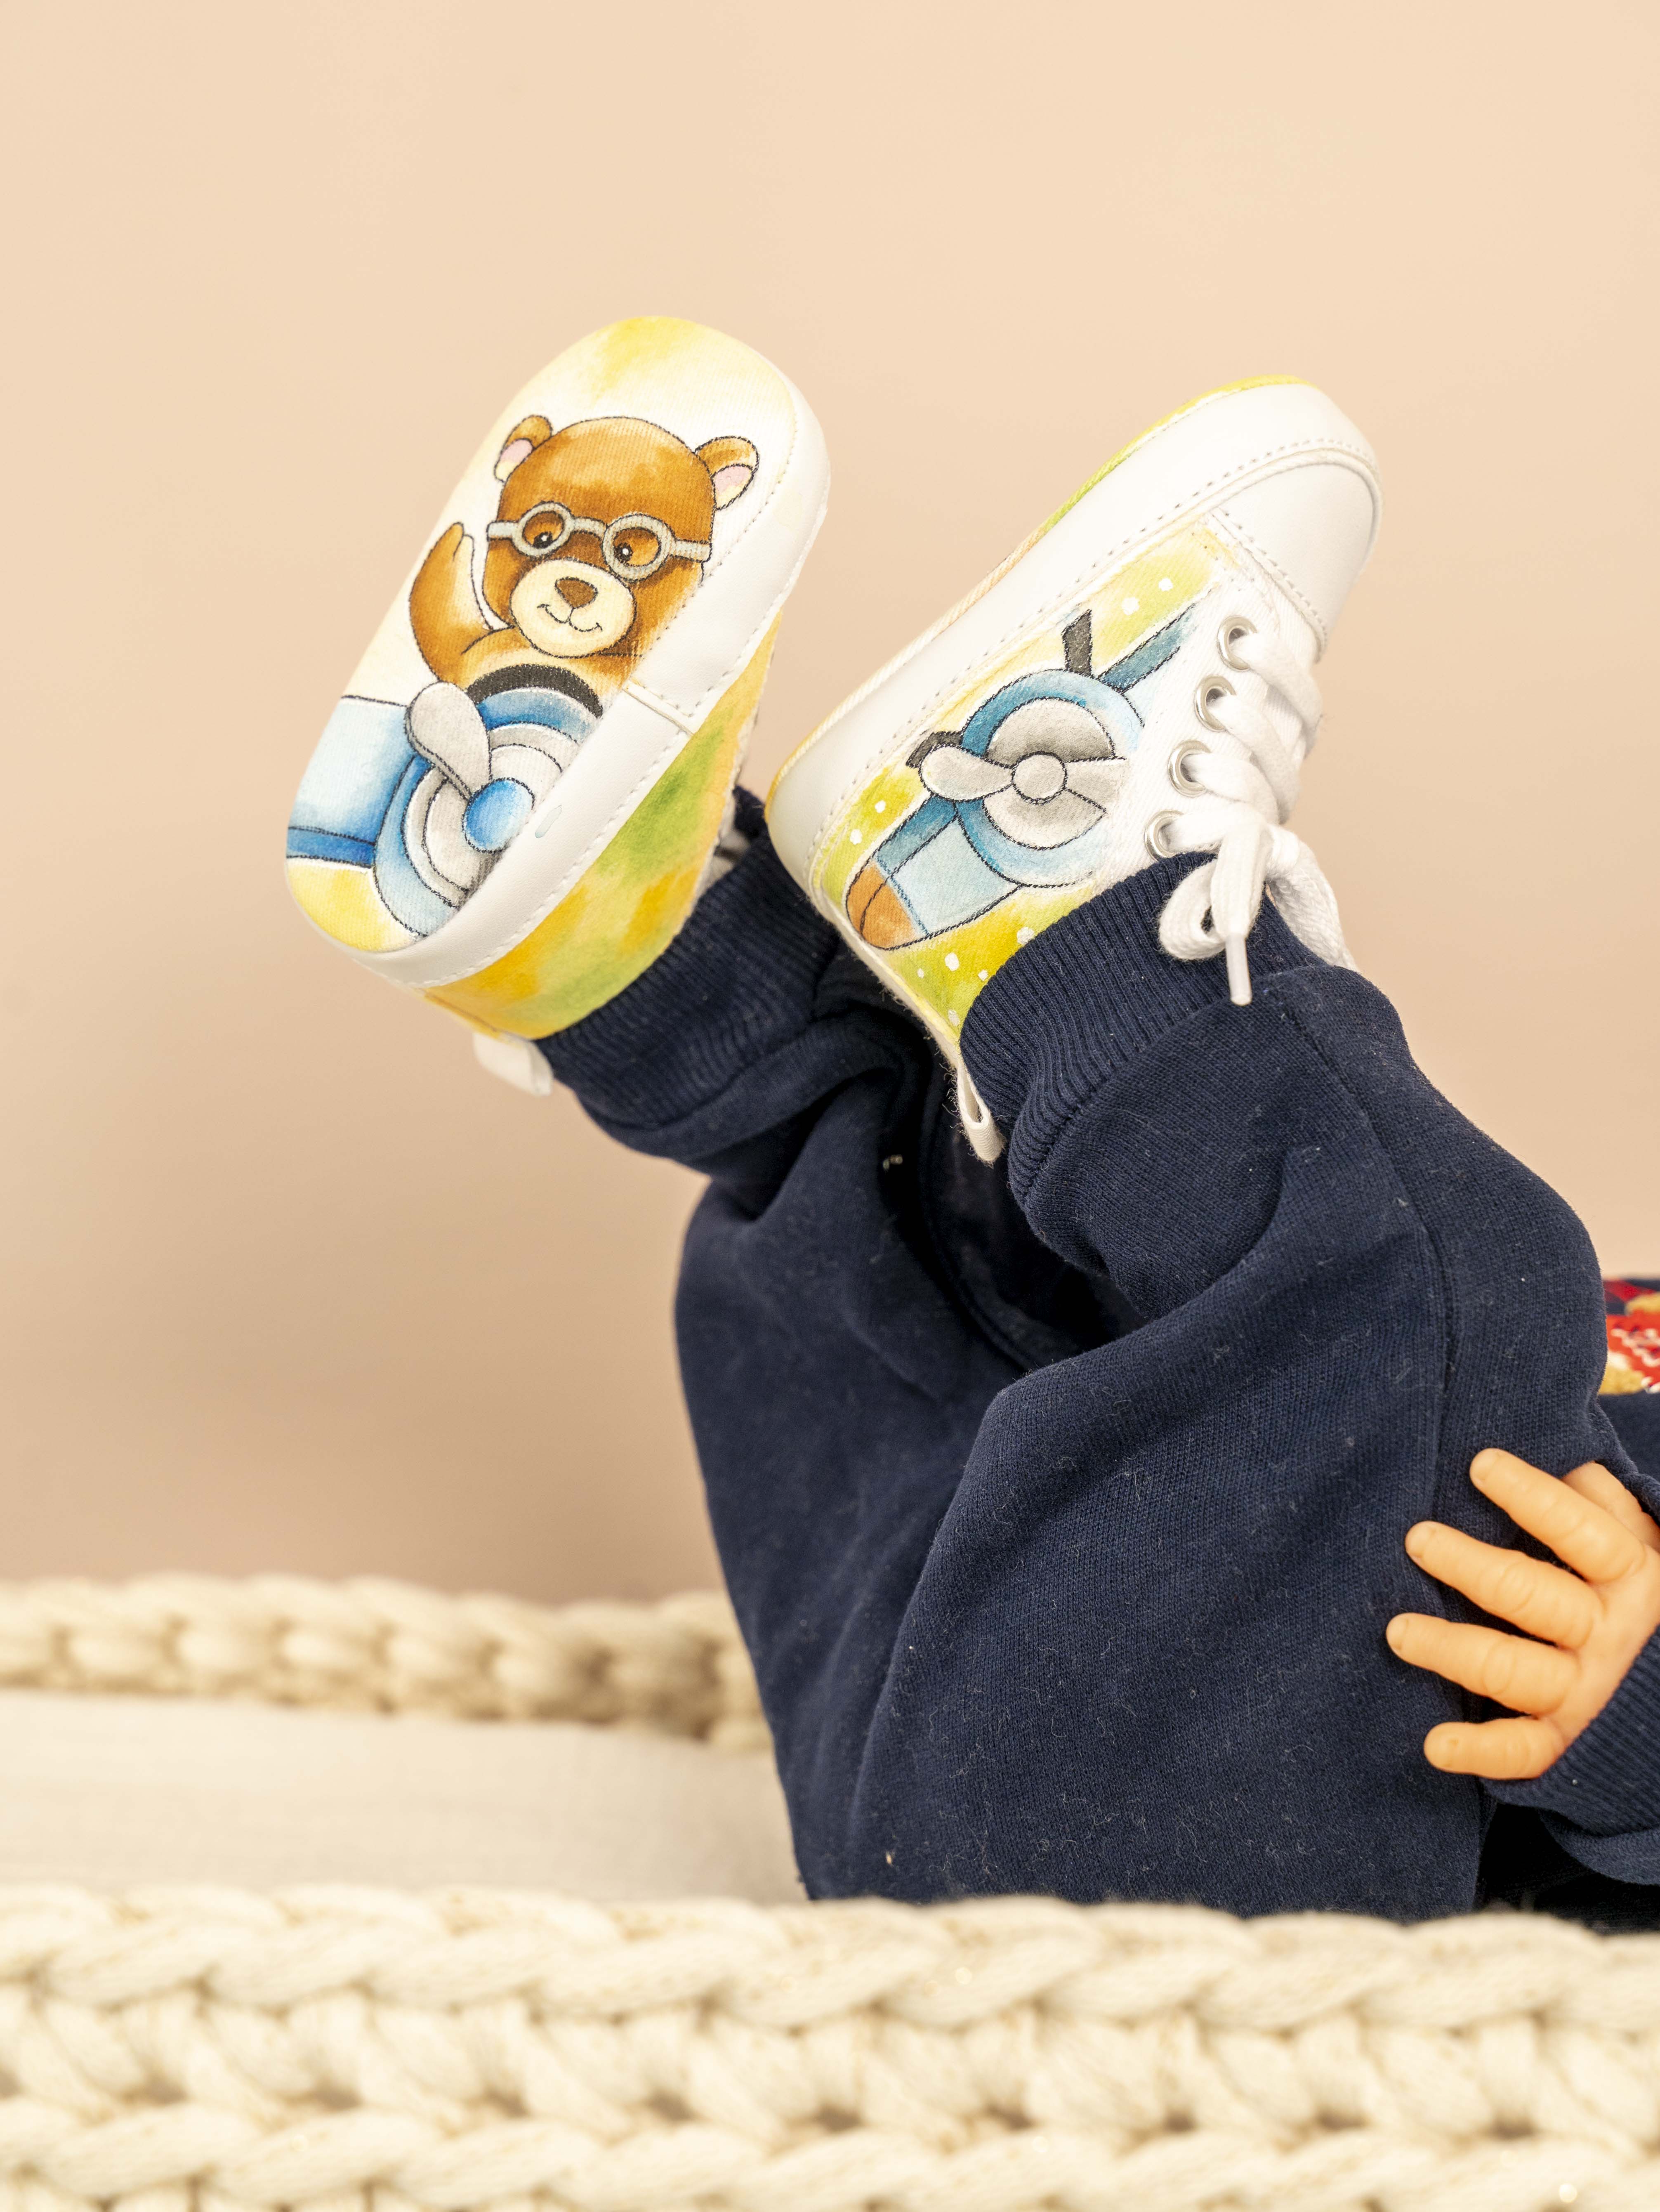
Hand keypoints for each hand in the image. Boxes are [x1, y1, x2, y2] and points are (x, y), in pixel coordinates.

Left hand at [1386, 1448, 1659, 1778]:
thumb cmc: (1655, 1610)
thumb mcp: (1652, 1553)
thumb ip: (1609, 1508)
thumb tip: (1566, 1456)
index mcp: (1634, 1579)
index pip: (1579, 1531)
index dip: (1532, 1496)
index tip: (1479, 1464)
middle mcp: (1610, 1635)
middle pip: (1530, 1595)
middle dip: (1470, 1566)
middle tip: (1417, 1538)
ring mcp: (1589, 1693)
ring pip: (1511, 1669)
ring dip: (1451, 1650)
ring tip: (1397, 1631)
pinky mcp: (1573, 1745)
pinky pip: (1526, 1752)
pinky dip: (1481, 1753)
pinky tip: (1435, 1746)